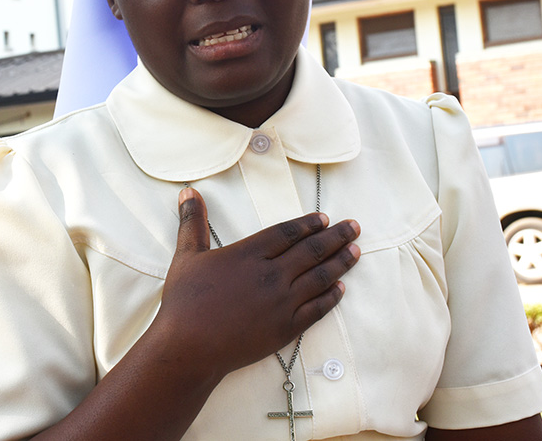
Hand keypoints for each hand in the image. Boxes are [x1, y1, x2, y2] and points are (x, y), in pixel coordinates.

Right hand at [153, 187, 360, 379]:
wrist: (189, 347)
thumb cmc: (184, 302)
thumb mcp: (187, 256)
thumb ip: (193, 223)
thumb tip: (188, 193)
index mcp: (250, 254)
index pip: (288, 233)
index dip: (308, 224)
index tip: (325, 218)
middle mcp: (271, 274)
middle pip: (311, 251)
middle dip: (336, 237)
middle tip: (354, 226)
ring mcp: (282, 303)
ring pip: (319, 277)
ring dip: (340, 263)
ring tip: (356, 251)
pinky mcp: (286, 328)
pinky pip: (317, 309)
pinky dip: (331, 297)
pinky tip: (341, 289)